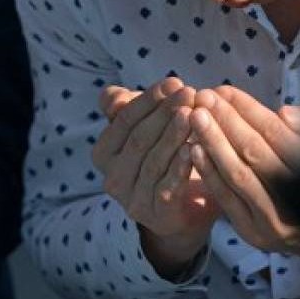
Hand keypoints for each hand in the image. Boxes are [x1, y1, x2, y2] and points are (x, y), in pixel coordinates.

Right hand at [92, 78, 219, 277]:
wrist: (187, 210)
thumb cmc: (166, 158)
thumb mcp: (148, 130)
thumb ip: (129, 110)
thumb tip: (114, 96)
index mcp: (104, 153)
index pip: (124, 119)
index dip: (149, 99)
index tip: (175, 82)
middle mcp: (112, 178)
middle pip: (139, 139)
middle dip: (165, 113)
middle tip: (190, 93)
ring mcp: (132, 199)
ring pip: (153, 161)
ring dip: (174, 136)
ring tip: (194, 116)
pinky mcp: (156, 216)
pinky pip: (167, 187)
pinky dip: (180, 167)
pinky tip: (195, 148)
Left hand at [188, 86, 299, 254]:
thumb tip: (283, 114)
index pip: (276, 134)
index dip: (248, 109)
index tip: (224, 90)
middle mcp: (299, 198)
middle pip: (255, 152)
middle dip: (226, 120)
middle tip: (203, 96)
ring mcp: (275, 219)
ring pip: (239, 175)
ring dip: (214, 142)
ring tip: (195, 116)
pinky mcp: (255, 233)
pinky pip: (227, 199)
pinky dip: (210, 173)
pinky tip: (194, 150)